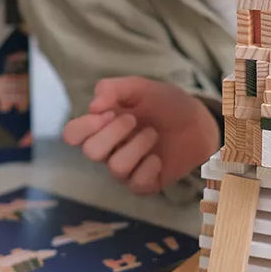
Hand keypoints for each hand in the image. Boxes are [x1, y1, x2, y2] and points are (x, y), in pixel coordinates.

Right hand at [62, 76, 220, 195]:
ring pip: (115, 167)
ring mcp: (125, 168)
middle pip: (90, 152)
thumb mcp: (139, 87)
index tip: (108, 113)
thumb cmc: (165, 103)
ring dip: (137, 146)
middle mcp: (108, 149)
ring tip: (153, 134)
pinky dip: (148, 167)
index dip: (84, 126)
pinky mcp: (144, 183)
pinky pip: (135, 183)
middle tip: (133, 119)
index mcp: (101, 125)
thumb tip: (92, 106)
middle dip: (114, 133)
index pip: (72, 134)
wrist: (198, 121)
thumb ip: (113, 88)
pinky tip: (158, 157)